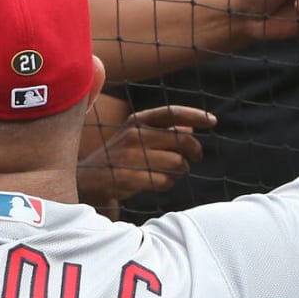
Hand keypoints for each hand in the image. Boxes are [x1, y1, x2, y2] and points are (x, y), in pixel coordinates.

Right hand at [78, 105, 214, 204]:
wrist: (85, 184)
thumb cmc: (117, 161)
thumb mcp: (136, 140)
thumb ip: (163, 132)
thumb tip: (191, 128)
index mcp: (136, 121)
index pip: (171, 113)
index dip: (195, 115)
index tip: (213, 121)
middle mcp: (132, 134)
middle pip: (182, 140)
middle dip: (193, 152)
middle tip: (193, 160)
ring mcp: (128, 156)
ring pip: (177, 162)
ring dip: (180, 171)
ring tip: (171, 174)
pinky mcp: (125, 178)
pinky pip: (164, 181)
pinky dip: (168, 185)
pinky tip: (159, 184)